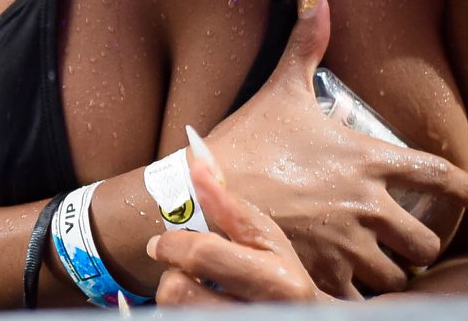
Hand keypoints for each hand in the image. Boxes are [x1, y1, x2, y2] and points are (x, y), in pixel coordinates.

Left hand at [150, 132, 334, 304]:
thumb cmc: (283, 276)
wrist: (307, 320)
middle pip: (178, 292)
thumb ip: (230, 206)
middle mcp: (257, 313)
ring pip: (174, 311)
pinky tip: (199, 304)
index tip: (160, 242)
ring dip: (178, 296)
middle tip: (184, 270)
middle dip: (174, 275)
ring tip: (197, 289)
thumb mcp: (267, 240)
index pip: (202, 256)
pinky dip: (180, 310)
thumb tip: (198, 162)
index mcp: (276, 282)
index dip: (172, 243)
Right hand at [203, 0, 467, 296]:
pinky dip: (360, 297)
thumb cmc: (245, 142)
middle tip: (405, 241)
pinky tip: (350, 289)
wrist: (203, 195)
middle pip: (426, 239)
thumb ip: (308, 42)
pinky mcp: (323, 277)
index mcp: (367, 159)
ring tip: (378, 266)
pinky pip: (361, 301)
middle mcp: (368, 205)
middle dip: (419, 242)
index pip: (439, 175)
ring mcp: (348, 245)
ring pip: (398, 273)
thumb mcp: (281, 89)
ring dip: (391, 271)